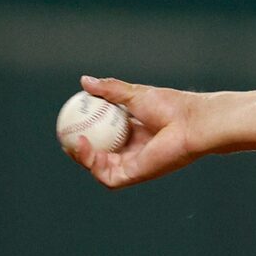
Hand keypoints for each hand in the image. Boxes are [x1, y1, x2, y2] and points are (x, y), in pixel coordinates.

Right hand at [65, 75, 207, 187]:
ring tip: (71, 140)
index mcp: (134, 133)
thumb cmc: (170, 106)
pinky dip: (91, 162)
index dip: (85, 131)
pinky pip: (106, 174)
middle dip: (79, 150)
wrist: (190, 121)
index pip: (104, 136)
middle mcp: (133, 151)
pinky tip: (83, 144)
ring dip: (82, 157)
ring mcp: (133, 164)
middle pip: (99, 155)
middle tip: (64, 135)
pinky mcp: (134, 174)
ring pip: (100, 167)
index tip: (70, 120)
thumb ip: (110, 90)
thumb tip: (84, 81)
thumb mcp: (134, 93)